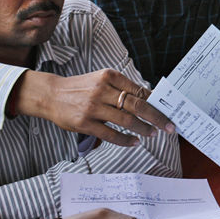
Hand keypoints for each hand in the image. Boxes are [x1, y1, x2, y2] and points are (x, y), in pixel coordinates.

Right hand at [14, 69, 175, 145]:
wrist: (50, 95)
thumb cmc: (81, 88)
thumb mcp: (101, 80)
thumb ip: (121, 88)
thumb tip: (148, 100)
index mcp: (109, 76)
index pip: (139, 90)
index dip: (156, 102)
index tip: (168, 110)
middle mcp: (102, 90)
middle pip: (138, 105)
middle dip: (157, 117)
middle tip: (169, 126)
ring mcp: (93, 107)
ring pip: (127, 120)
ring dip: (144, 129)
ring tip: (153, 133)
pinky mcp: (85, 123)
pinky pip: (110, 134)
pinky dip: (125, 140)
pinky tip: (135, 142)